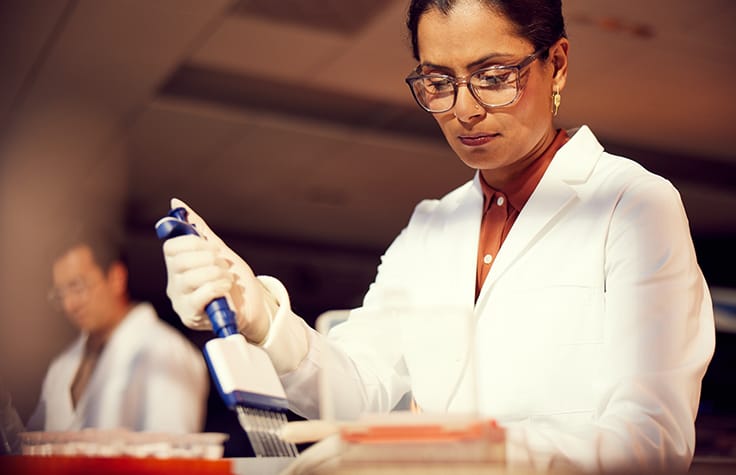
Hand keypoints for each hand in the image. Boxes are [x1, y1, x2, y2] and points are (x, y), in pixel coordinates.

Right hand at [162, 198, 272, 342]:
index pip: (171, 247)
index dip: (194, 244)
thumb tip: (176, 203)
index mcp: (177, 266)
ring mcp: (181, 301)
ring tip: (227, 279)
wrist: (253, 306)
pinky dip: (218, 287)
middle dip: (210, 259)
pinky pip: (200, 294)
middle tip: (223, 267)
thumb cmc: (233, 279)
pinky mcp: (191, 316)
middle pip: (181, 261)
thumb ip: (198, 229)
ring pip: (192, 277)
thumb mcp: (219, 251)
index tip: (213, 248)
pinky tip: (226, 290)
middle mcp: (174, 284)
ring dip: (218, 274)